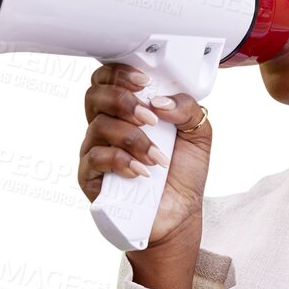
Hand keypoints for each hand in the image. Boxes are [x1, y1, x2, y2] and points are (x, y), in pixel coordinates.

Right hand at [77, 62, 213, 252]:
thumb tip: (160, 101)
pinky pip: (96, 158)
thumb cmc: (182, 174)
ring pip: (100, 126)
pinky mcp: (90, 176)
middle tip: (150, 119)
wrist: (179, 214)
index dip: (120, 73)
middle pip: (95, 95)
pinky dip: (122, 161)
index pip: (108, 79)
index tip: (145, 83)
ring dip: (133, 139)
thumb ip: (187, 108)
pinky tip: (142, 172)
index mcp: (127, 110)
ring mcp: (95, 150)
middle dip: (123, 101)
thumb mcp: (198, 134)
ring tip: (157, 158)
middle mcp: (106, 126)